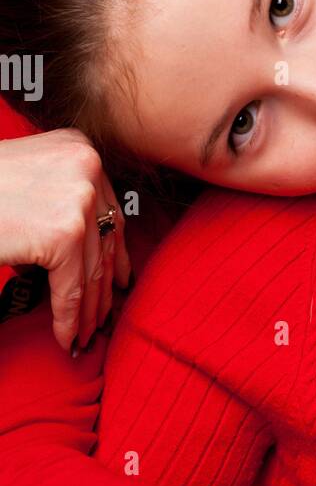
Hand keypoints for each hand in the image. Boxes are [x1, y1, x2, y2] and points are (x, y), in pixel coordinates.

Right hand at [0, 128, 131, 350]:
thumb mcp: (28, 181)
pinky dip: (68, 318)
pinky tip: (66, 337)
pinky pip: (71, 288)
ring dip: (88, 310)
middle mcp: (86, 166)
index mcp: (77, 148)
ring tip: (83, 335)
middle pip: (105, 240)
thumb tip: (80, 255)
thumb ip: (58, 202)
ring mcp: (79, 198)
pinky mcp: (63, 233)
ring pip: (92, 269)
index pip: (108, 211)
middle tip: (100, 317)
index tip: (118, 281)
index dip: (114, 253)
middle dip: (103, 286)